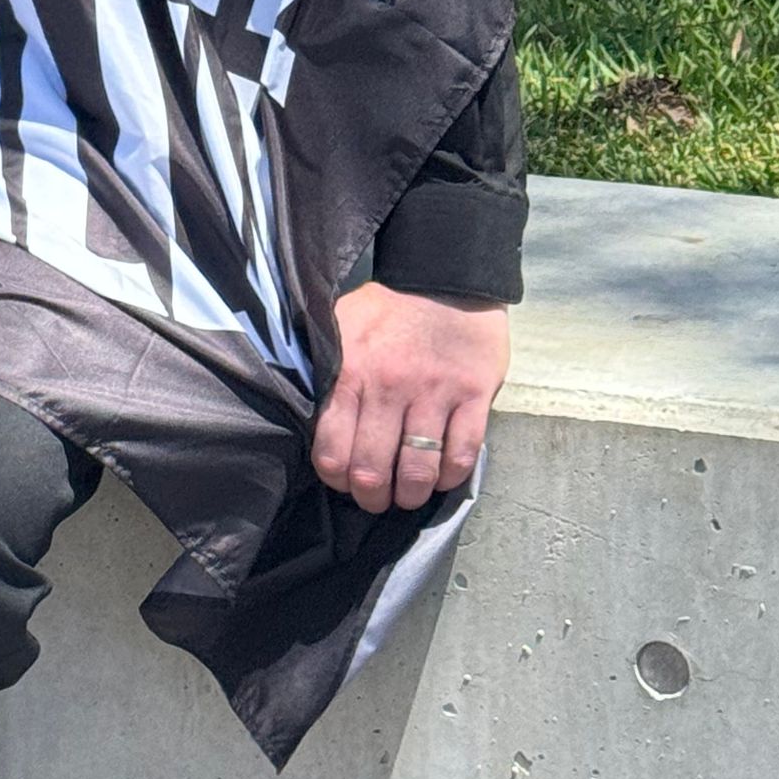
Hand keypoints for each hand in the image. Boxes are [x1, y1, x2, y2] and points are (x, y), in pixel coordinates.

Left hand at [311, 284, 510, 513]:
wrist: (446, 279)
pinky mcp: (474, 395)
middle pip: (373, 469)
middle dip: (372, 497)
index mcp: (350, 373)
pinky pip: (462, 455)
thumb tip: (304, 413)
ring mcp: (434, 393)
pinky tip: (441, 476)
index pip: (333, 449)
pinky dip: (450, 476)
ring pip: (418, 470)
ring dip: (411, 494)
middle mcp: (389, 387)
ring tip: (408, 494)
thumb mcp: (339, 328)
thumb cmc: (387, 310)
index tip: (343, 480)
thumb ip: (323, 371)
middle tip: (376, 498)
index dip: (336, 477)